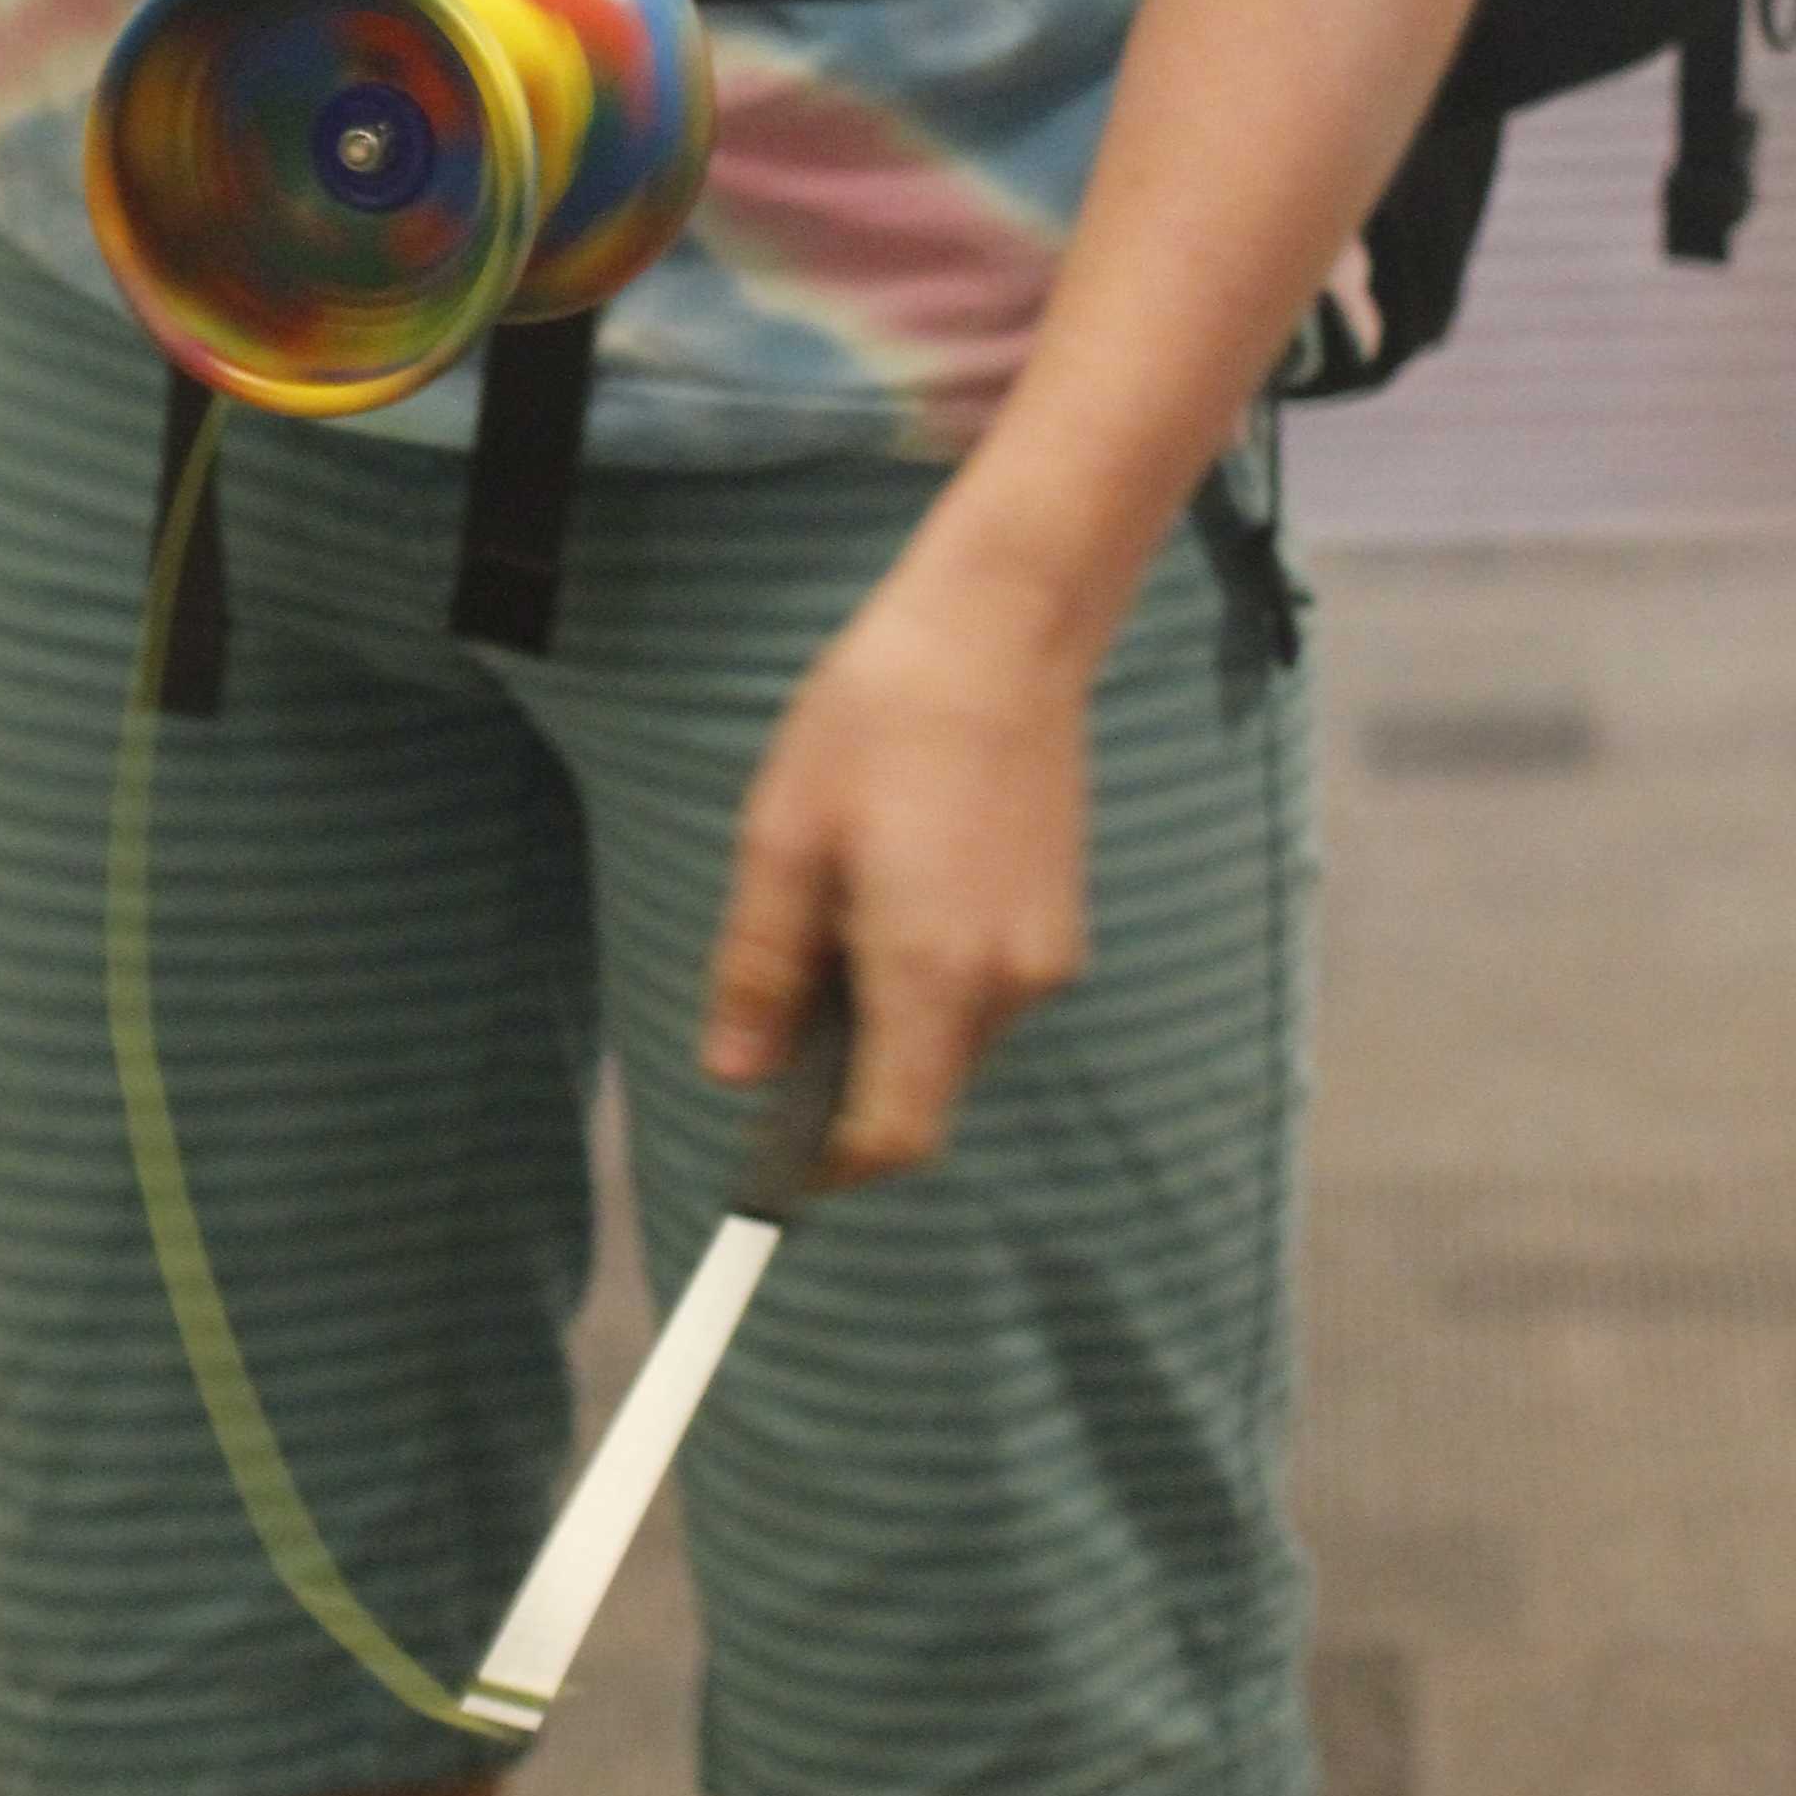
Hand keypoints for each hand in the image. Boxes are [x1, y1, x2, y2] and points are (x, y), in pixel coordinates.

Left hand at [699, 555, 1090, 1185]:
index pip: (893, 1137)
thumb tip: (735, 1072)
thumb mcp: (785, 834)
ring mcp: (1046, 956)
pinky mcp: (1060, 924)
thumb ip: (759, 965)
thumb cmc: (880, 716)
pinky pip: (983, 993)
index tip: (775, 1161)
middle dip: (849, 1076)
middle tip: (786, 989)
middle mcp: (1006, 985)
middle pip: (921, 1093)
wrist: (1005, 628)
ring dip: (889, 1019)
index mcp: (932, 972)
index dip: (830, 1167)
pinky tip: (894, 885)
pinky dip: (931, 979)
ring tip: (842, 905)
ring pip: (952, 1044)